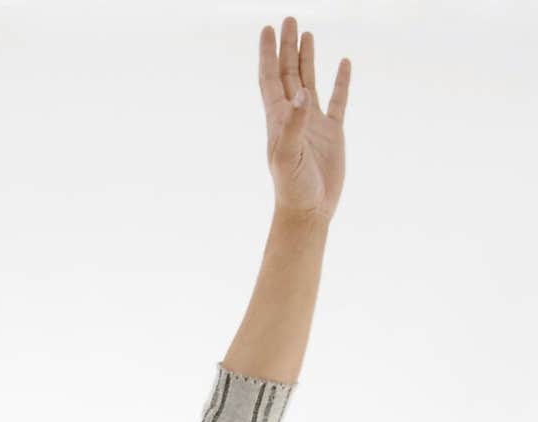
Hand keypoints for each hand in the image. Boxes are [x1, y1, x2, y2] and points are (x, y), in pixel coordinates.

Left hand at [259, 17, 350, 223]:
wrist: (309, 211)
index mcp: (278, 119)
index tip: (268, 29)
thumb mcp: (287, 155)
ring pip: (309, 82)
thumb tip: (300, 93)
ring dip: (307, 58)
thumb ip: (293, 124)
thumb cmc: (292, 188)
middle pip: (288, 73)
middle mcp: (294, 116)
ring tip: (307, 33)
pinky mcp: (332, 134)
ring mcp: (313, 124)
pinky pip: (337, 101)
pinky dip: (340, 82)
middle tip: (289, 19)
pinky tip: (343, 63)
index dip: (268, 54)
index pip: (270, 78)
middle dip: (287, 47)